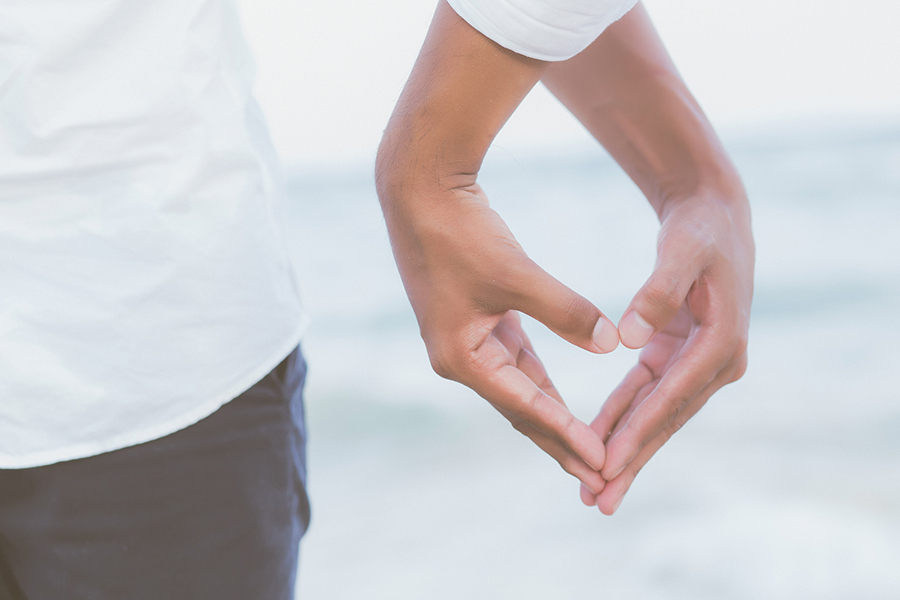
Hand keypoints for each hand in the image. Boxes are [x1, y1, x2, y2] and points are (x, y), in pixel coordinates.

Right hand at [382, 180, 618, 495]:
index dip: (565, 433)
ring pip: (519, 387)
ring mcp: (466, 340)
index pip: (524, 405)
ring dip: (552, 414)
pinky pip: (515, 361)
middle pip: (520, 408)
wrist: (420, 191)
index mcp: (461, 357)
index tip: (600, 460)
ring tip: (586, 448)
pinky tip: (562, 400)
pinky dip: (540, 381)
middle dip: (559, 441)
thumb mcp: (516, 274)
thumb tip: (609, 345)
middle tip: (598, 474)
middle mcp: (460, 357)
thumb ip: (565, 311)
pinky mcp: (476, 320)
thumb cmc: (461, 233)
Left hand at [581, 190, 753, 513]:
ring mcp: (698, 363)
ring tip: (597, 492)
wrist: (712, 216)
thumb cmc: (699, 231)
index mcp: (721, 343)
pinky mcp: (676, 355)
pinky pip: (645, 394)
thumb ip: (658, 292)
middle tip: (599, 501)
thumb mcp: (681, 252)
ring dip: (626, 451)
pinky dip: (623, 418)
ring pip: (655, 415)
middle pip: (665, 419)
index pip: (672, 397)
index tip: (606, 464)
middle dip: (631, 461)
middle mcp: (715, 362)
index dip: (638, 432)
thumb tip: (628, 338)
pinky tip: (599, 443)